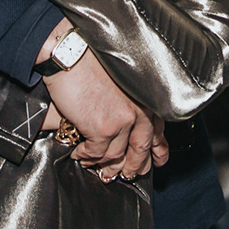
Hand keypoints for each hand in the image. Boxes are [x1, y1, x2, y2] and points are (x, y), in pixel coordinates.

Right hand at [42, 50, 166, 179]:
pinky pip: (96, 154)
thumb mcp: (121, 80)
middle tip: (128, 175)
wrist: (71, 53)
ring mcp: (122, 121)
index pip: (157, 131)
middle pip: (141, 150)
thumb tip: (125, 126)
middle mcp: (139, 111)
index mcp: (145, 98)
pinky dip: (87, 157)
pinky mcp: (102, 128)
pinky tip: (81, 155)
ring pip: (117, 156)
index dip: (157, 150)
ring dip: (107, 166)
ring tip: (101, 171)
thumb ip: (129, 101)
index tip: (157, 161)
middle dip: (134, 167)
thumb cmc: (91, 59)